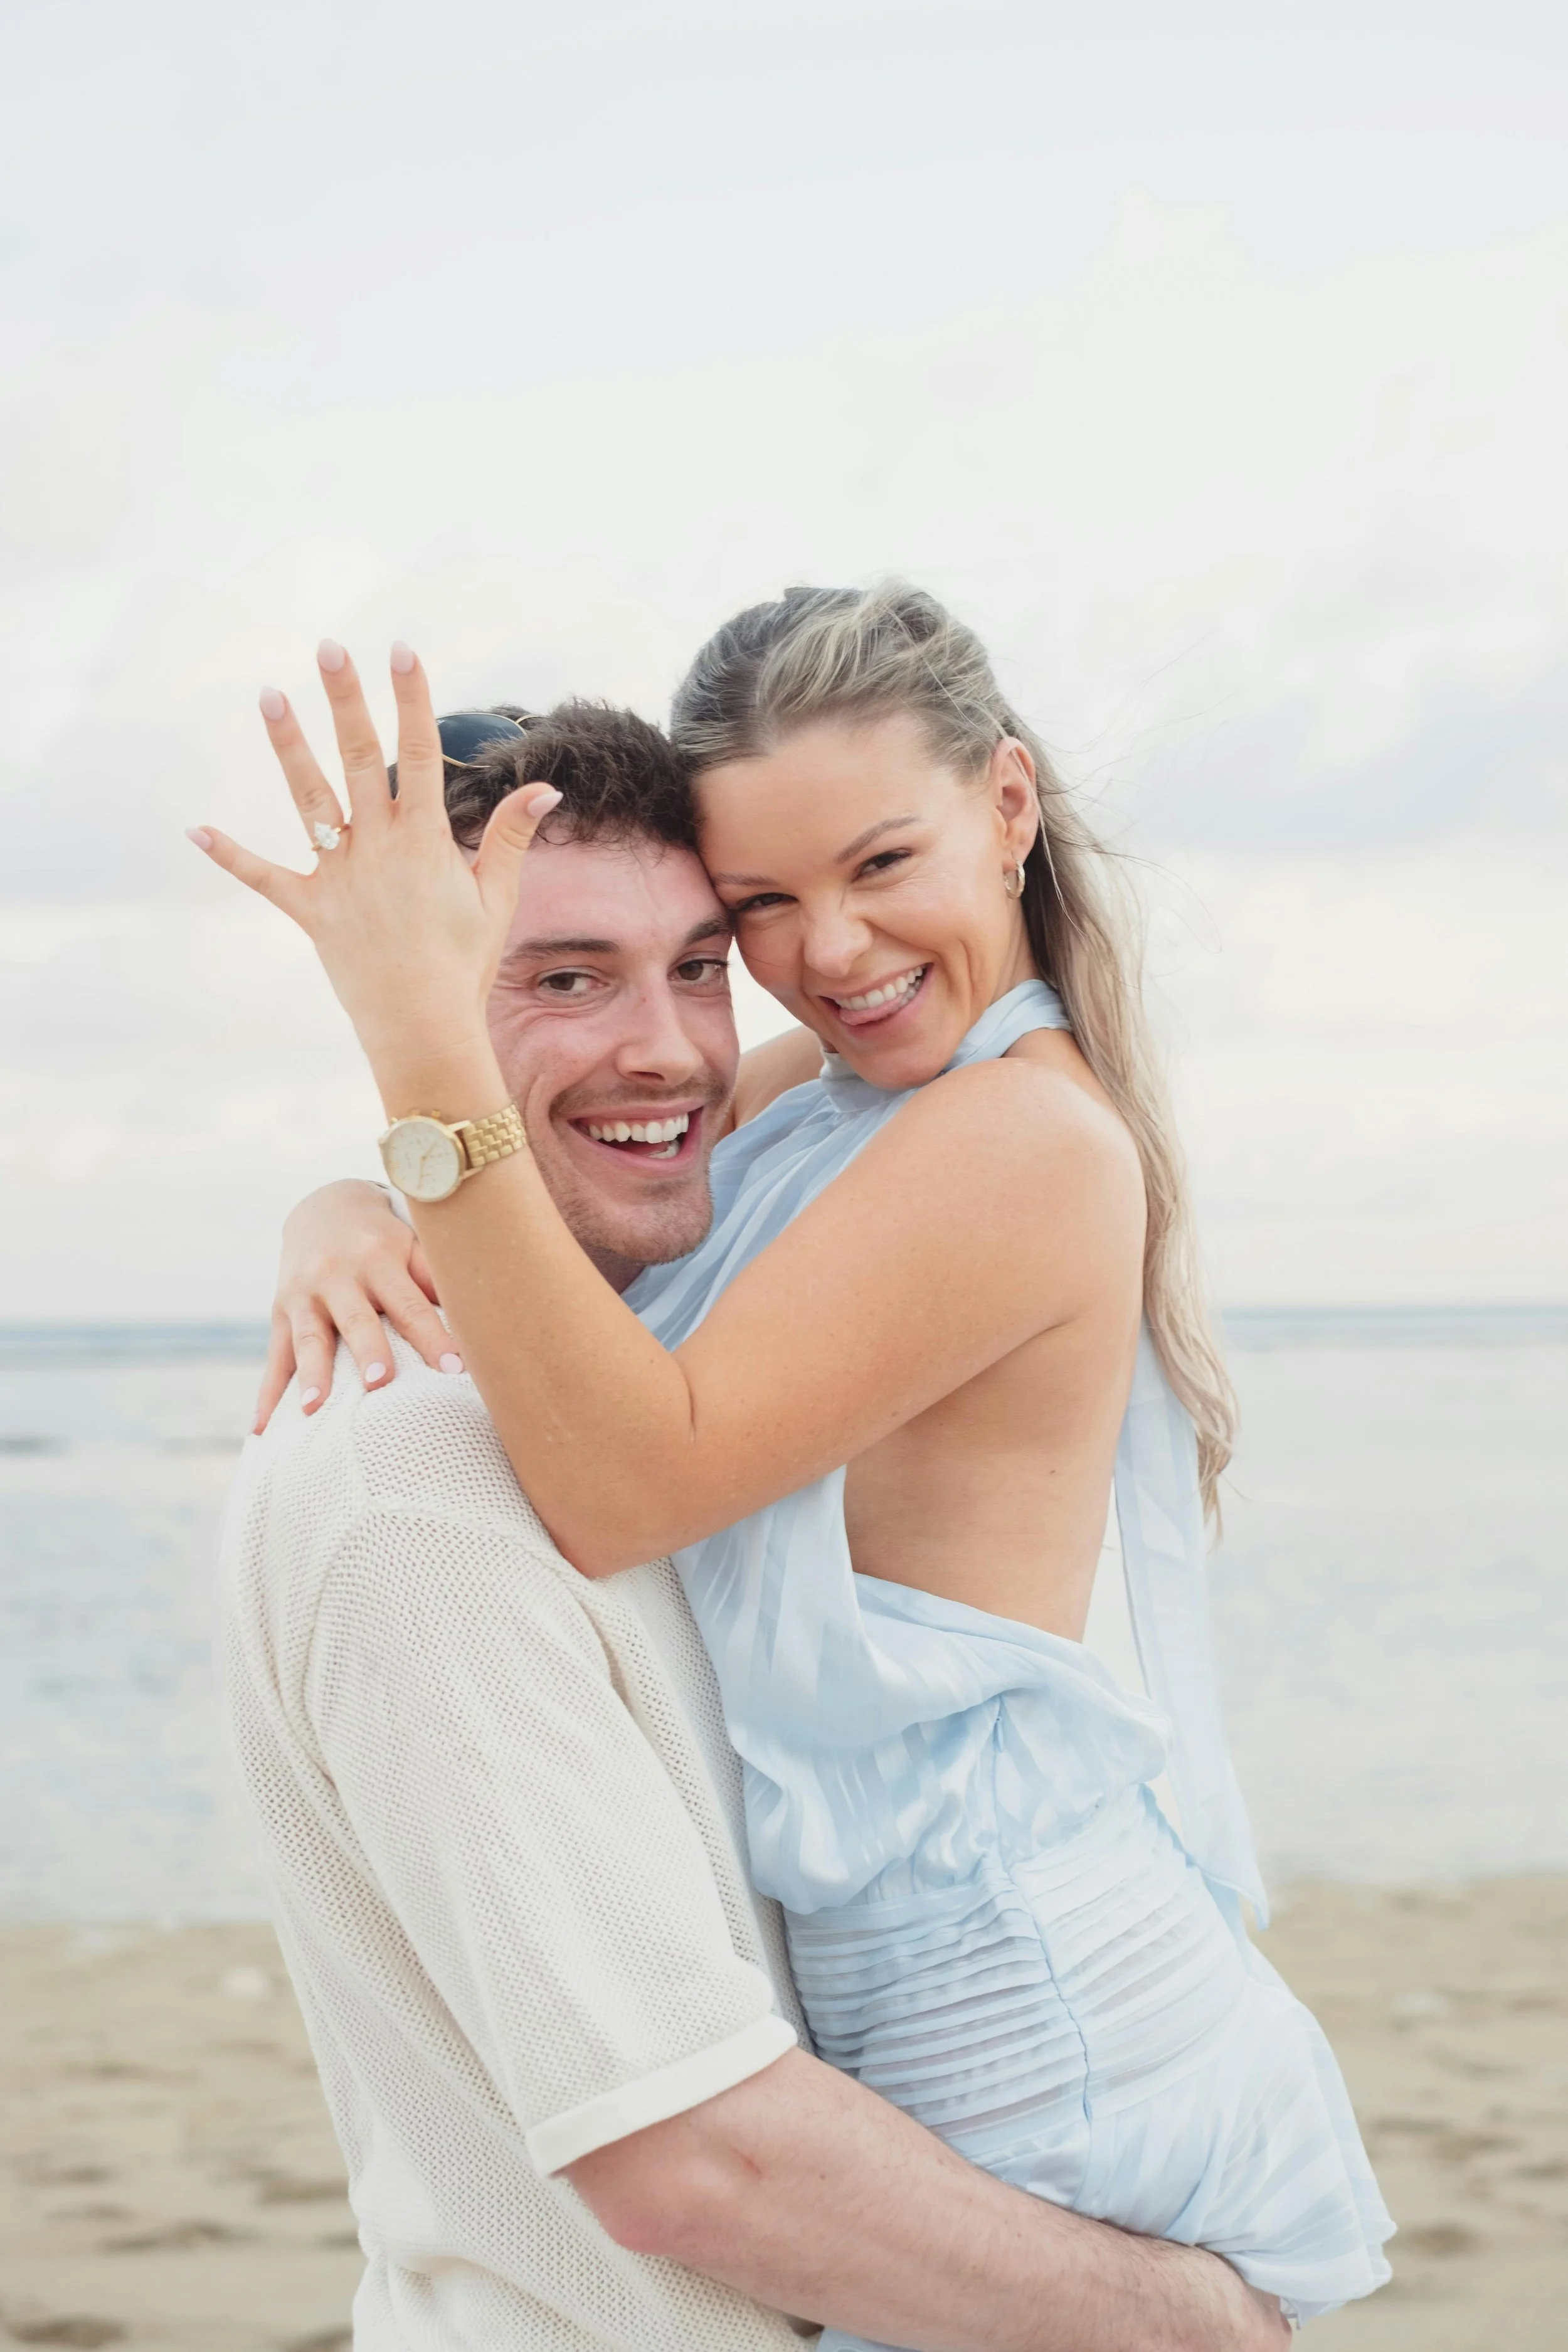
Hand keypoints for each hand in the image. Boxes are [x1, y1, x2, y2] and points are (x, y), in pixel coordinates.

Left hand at [186, 640, 560, 1097]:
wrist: (423, 1027)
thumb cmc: (464, 964)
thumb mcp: (496, 897)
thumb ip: (511, 837)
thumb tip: (544, 788)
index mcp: (424, 841)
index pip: (421, 753)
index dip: (412, 699)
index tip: (402, 651)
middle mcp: (377, 848)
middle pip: (359, 758)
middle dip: (346, 700)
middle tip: (329, 648)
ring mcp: (339, 877)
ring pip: (308, 798)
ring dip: (288, 744)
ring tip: (271, 694)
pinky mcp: (311, 910)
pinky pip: (265, 878)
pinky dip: (232, 856)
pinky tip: (196, 831)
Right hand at [252, 1180, 459, 1433]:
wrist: (322, 1208)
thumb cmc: (383, 1239)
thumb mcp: (411, 1244)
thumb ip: (436, 1279)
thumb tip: (476, 1320)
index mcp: (378, 1260)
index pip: (410, 1304)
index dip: (431, 1336)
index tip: (453, 1368)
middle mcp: (336, 1276)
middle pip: (355, 1319)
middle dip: (367, 1351)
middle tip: (379, 1383)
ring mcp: (302, 1296)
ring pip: (307, 1339)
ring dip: (311, 1375)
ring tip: (314, 1409)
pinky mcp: (278, 1314)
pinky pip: (273, 1359)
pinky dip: (267, 1396)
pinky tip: (262, 1429)